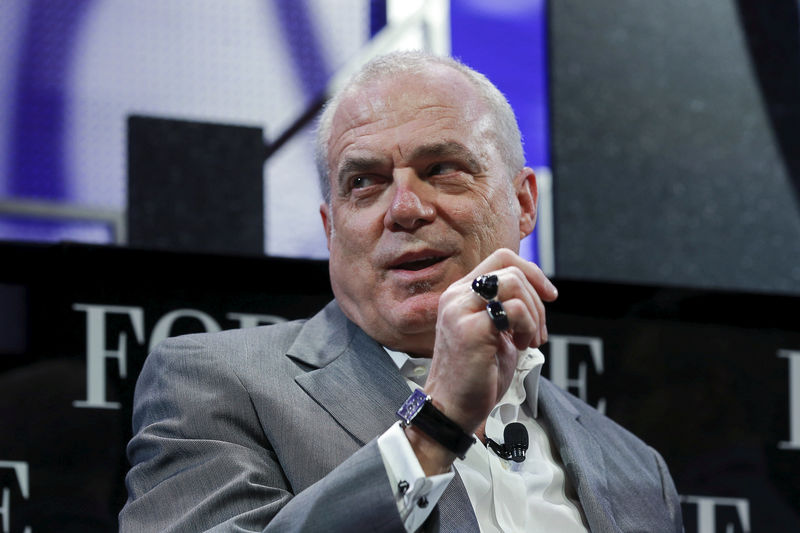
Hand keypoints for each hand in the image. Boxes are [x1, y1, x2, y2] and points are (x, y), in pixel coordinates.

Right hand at [425, 248, 557, 437]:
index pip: (501, 258)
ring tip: (528, 339)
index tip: (549, 295)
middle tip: (539, 331)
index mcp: (461, 294)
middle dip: (537, 298)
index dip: (532, 271)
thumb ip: (508, 309)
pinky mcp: (470, 329)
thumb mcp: (495, 332)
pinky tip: (521, 346)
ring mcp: (460, 311)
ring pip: (514, 282)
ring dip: (534, 314)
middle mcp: (456, 297)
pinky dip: (528, 327)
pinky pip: (513, 309)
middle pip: (511, 269)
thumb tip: (539, 292)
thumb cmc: (474, 376)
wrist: (453, 408)